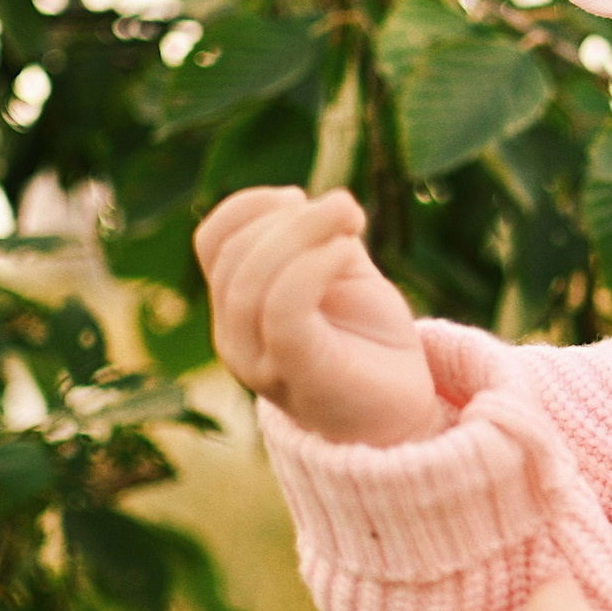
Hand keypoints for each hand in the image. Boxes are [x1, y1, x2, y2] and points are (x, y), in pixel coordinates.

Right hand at [194, 185, 442, 444]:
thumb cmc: (368, 340)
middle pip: (234, 256)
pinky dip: (313, 266)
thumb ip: (317, 237)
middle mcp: (235, 337)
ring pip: (252, 282)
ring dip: (304, 232)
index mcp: (237, 307)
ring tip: (353, 219)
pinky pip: (283, 311)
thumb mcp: (342, 274)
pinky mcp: (297, 375)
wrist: (399, 413)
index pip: (212, 241)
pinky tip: (348, 250)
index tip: (301, 197)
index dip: (250, 205)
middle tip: (346, 208)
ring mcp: (259, 362)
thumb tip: (303, 200)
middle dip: (291, 218)